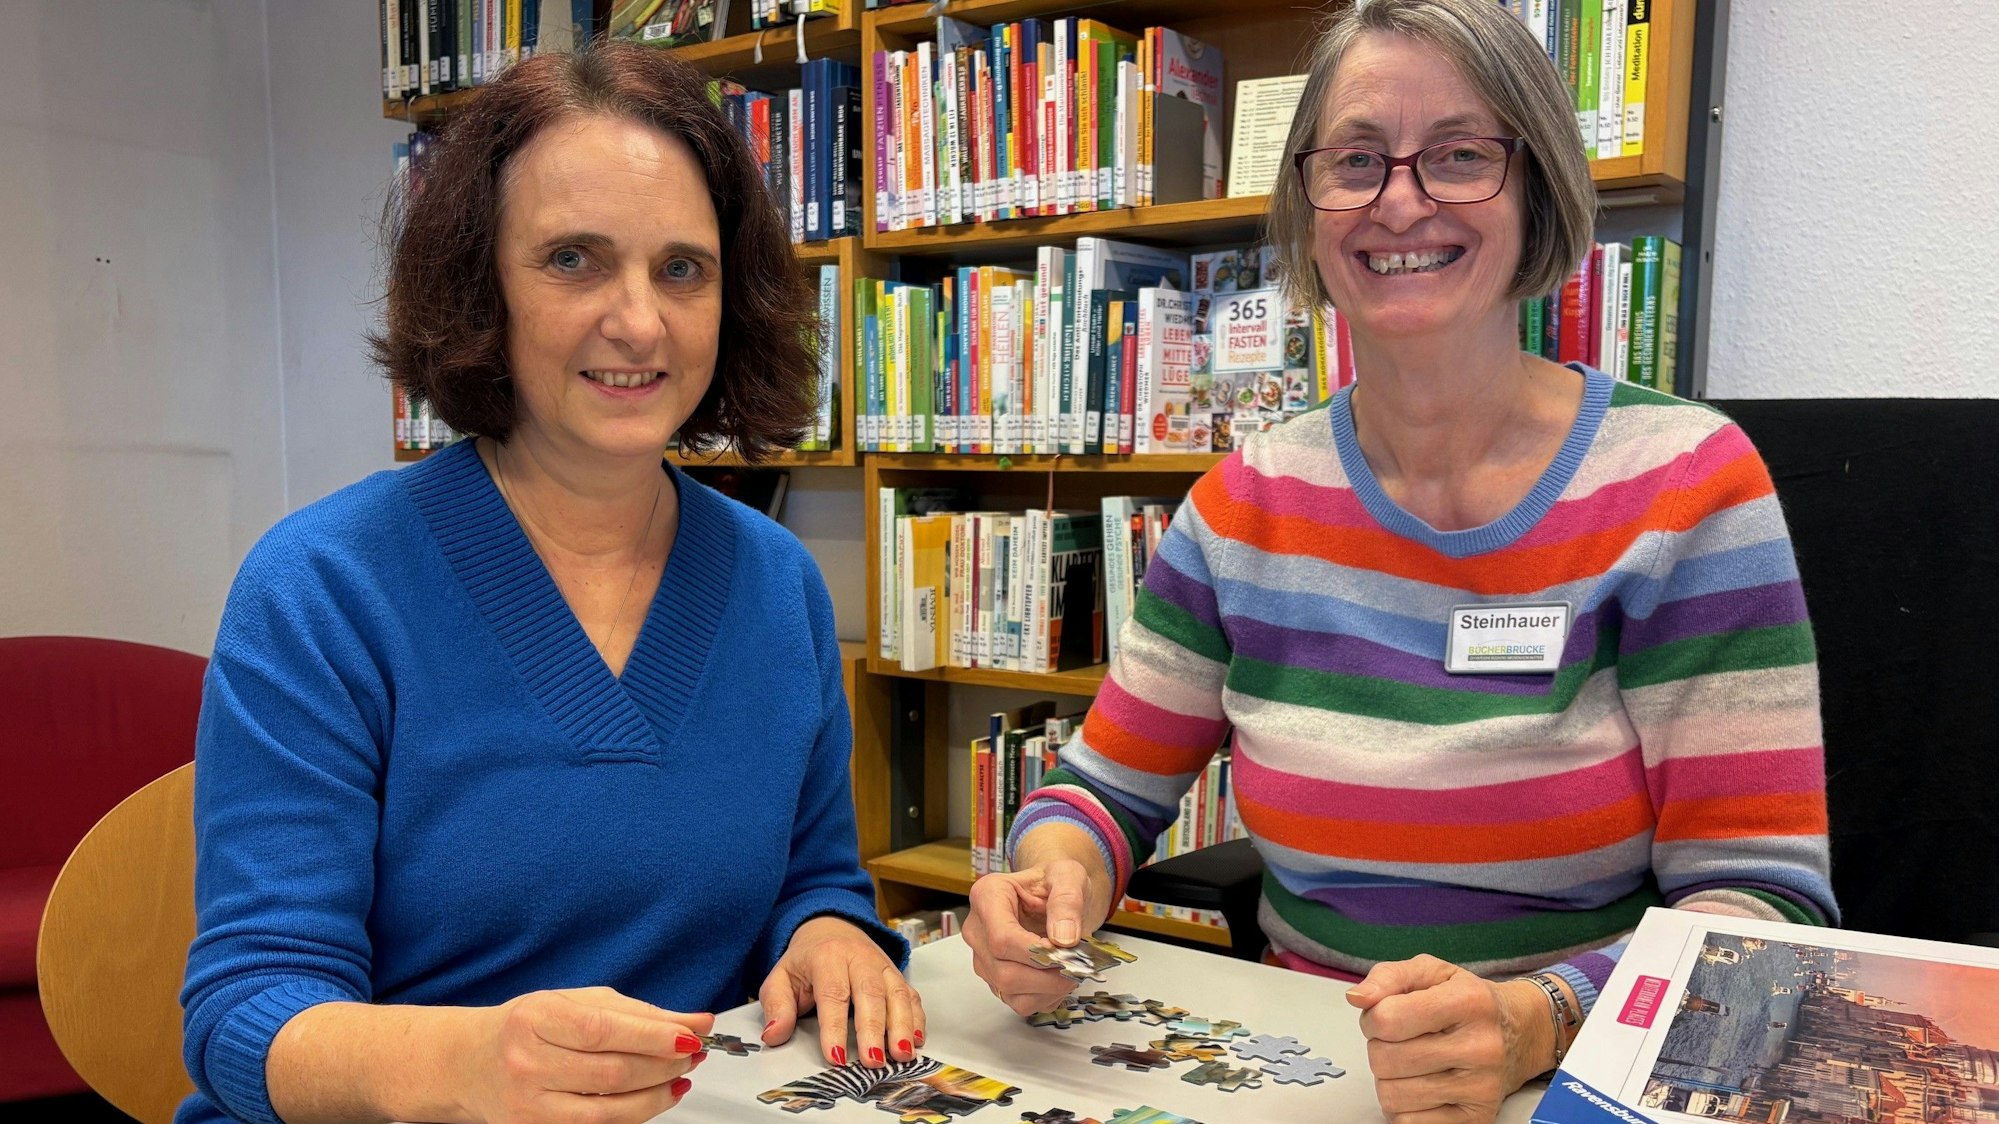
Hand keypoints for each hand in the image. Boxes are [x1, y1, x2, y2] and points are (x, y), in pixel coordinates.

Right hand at [460, 986, 710, 1122]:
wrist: (470, 1064)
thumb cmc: (527, 1027)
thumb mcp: (575, 1002)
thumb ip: (636, 1012)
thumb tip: (695, 1022)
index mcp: (536, 1019)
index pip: (604, 1030)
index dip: (653, 1036)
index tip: (691, 1035)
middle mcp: (528, 1064)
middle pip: (612, 1073)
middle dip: (664, 1065)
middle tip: (692, 1053)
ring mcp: (529, 1106)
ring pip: (609, 1110)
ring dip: (657, 1095)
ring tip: (679, 1077)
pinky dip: (635, 1115)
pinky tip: (654, 1097)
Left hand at [760, 916, 924, 1068]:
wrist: (830, 928)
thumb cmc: (806, 961)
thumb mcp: (780, 977)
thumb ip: (776, 1006)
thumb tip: (774, 1035)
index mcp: (827, 958)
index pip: (833, 994)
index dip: (835, 1027)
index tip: (836, 1057)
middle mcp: (859, 958)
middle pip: (871, 993)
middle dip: (874, 1029)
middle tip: (873, 1061)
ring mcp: (882, 965)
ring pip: (896, 993)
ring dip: (902, 1026)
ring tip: (901, 1055)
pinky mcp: (896, 974)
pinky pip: (911, 994)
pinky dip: (917, 1018)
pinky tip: (917, 1040)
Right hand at [962, 859, 1109, 1016]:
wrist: (1052, 894)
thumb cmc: (1053, 882)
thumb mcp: (1068, 876)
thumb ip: (1067, 901)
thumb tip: (1063, 938)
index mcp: (987, 896)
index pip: (1001, 939)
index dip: (1035, 953)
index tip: (1064, 949)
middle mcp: (977, 930)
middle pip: (1004, 971)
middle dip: (1047, 975)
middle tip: (1076, 963)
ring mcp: (984, 957)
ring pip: (1010, 991)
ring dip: (1048, 988)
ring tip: (1070, 968)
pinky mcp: (995, 979)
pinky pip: (1018, 1002)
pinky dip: (1045, 997)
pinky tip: (1057, 977)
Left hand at [1347, 955, 1552, 1123]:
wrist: (1519, 1032)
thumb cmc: (1467, 1000)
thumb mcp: (1430, 972)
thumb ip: (1387, 977)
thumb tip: (1357, 998)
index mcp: (1468, 1002)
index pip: (1388, 1019)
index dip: (1372, 1018)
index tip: (1385, 1016)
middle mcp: (1480, 1047)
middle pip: (1385, 1060)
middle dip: (1379, 1047)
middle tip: (1400, 1040)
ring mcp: (1481, 1088)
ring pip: (1392, 1096)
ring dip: (1389, 1078)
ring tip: (1411, 1062)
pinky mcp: (1477, 1118)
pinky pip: (1408, 1122)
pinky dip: (1404, 1105)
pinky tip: (1422, 1084)